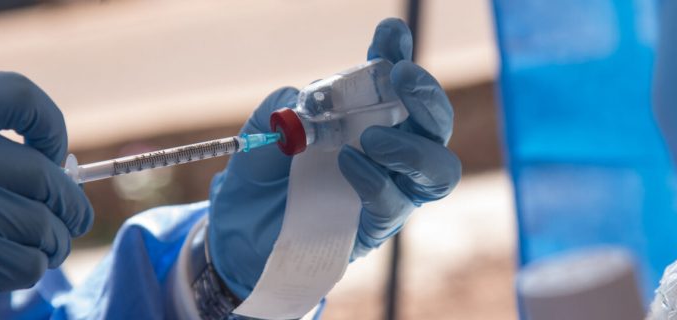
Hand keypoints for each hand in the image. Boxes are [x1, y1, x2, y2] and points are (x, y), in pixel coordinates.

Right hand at [0, 72, 93, 317]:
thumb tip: (63, 170)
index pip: (21, 96)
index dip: (52, 128)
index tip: (52, 157)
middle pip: (49, 183)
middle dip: (69, 210)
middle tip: (64, 221)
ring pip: (42, 239)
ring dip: (47, 250)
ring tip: (26, 249)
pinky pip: (15, 275)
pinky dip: (13, 276)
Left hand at [208, 18, 460, 298]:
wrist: (238, 239)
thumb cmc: (257, 182)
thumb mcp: (256, 139)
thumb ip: (277, 114)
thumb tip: (302, 96)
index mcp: (363, 117)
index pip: (393, 82)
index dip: (397, 53)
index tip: (390, 34)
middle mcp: (388, 151)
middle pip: (435, 122)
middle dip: (427, 95)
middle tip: (402, 76)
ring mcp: (389, 189)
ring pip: (438, 169)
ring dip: (413, 147)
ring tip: (372, 137)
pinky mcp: (377, 226)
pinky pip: (396, 203)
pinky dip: (376, 180)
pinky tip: (347, 166)